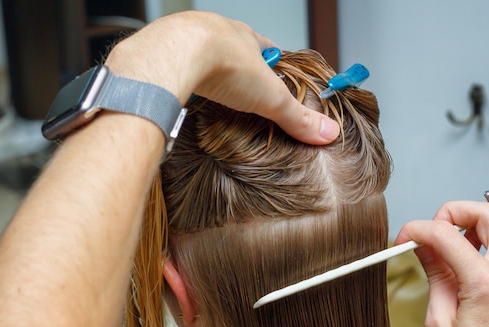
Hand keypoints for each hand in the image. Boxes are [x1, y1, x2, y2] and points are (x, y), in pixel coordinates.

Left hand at [104, 11, 338, 144]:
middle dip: (237, 66)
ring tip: (210, 90)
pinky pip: (173, 62)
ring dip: (206, 69)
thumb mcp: (270, 97)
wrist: (175, 53)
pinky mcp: (161, 51)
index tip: (276, 76)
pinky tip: (181, 89)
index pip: (266, 48)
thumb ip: (297, 117)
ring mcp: (184, 38)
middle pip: (231, 49)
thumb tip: (327, 133)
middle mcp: (214, 31)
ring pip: (200, 52)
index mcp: (244, 36)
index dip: (273, 63)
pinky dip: (180, 75)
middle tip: (241, 88)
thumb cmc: (224, 64)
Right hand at [394, 201, 488, 326]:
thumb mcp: (439, 323)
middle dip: (453, 212)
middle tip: (435, 231)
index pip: (445, 234)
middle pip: (487, 212)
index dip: (417, 229)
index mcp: (483, 283)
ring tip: (460, 243)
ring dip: (481, 224)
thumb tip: (424, 247)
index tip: (404, 238)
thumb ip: (435, 276)